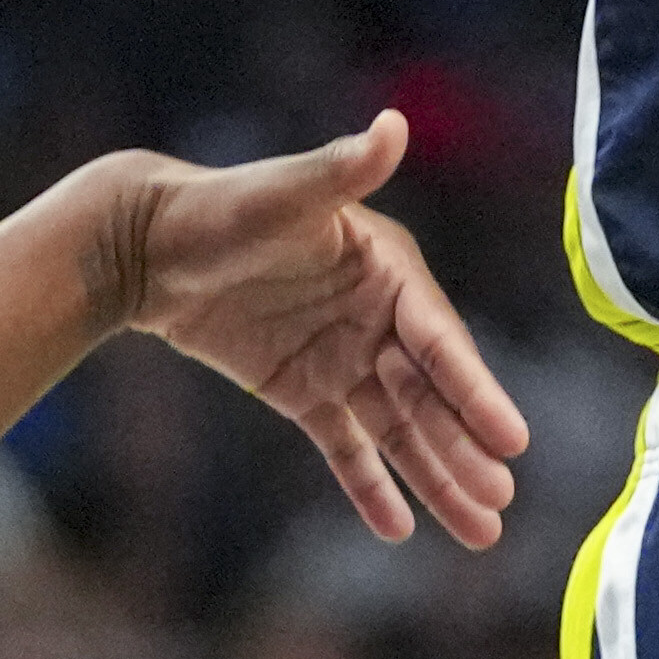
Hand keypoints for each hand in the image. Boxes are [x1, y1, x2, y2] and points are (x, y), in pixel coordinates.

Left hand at [96, 115, 531, 546]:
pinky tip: (399, 529)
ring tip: (479, 532)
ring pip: (399, 428)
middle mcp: (376, 317)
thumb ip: (339, 171)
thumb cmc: (218, 209)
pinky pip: (345, 445)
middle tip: (500, 504)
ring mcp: (342, 357)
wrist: (145, 244)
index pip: (440, 342)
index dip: (476, 392)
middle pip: (430, 395)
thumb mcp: (282, 195)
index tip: (512, 440)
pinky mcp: (302, 390)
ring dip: (437, 478)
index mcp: (387, 271)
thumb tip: (392, 125)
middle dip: (466, 450)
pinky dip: (370, 485)